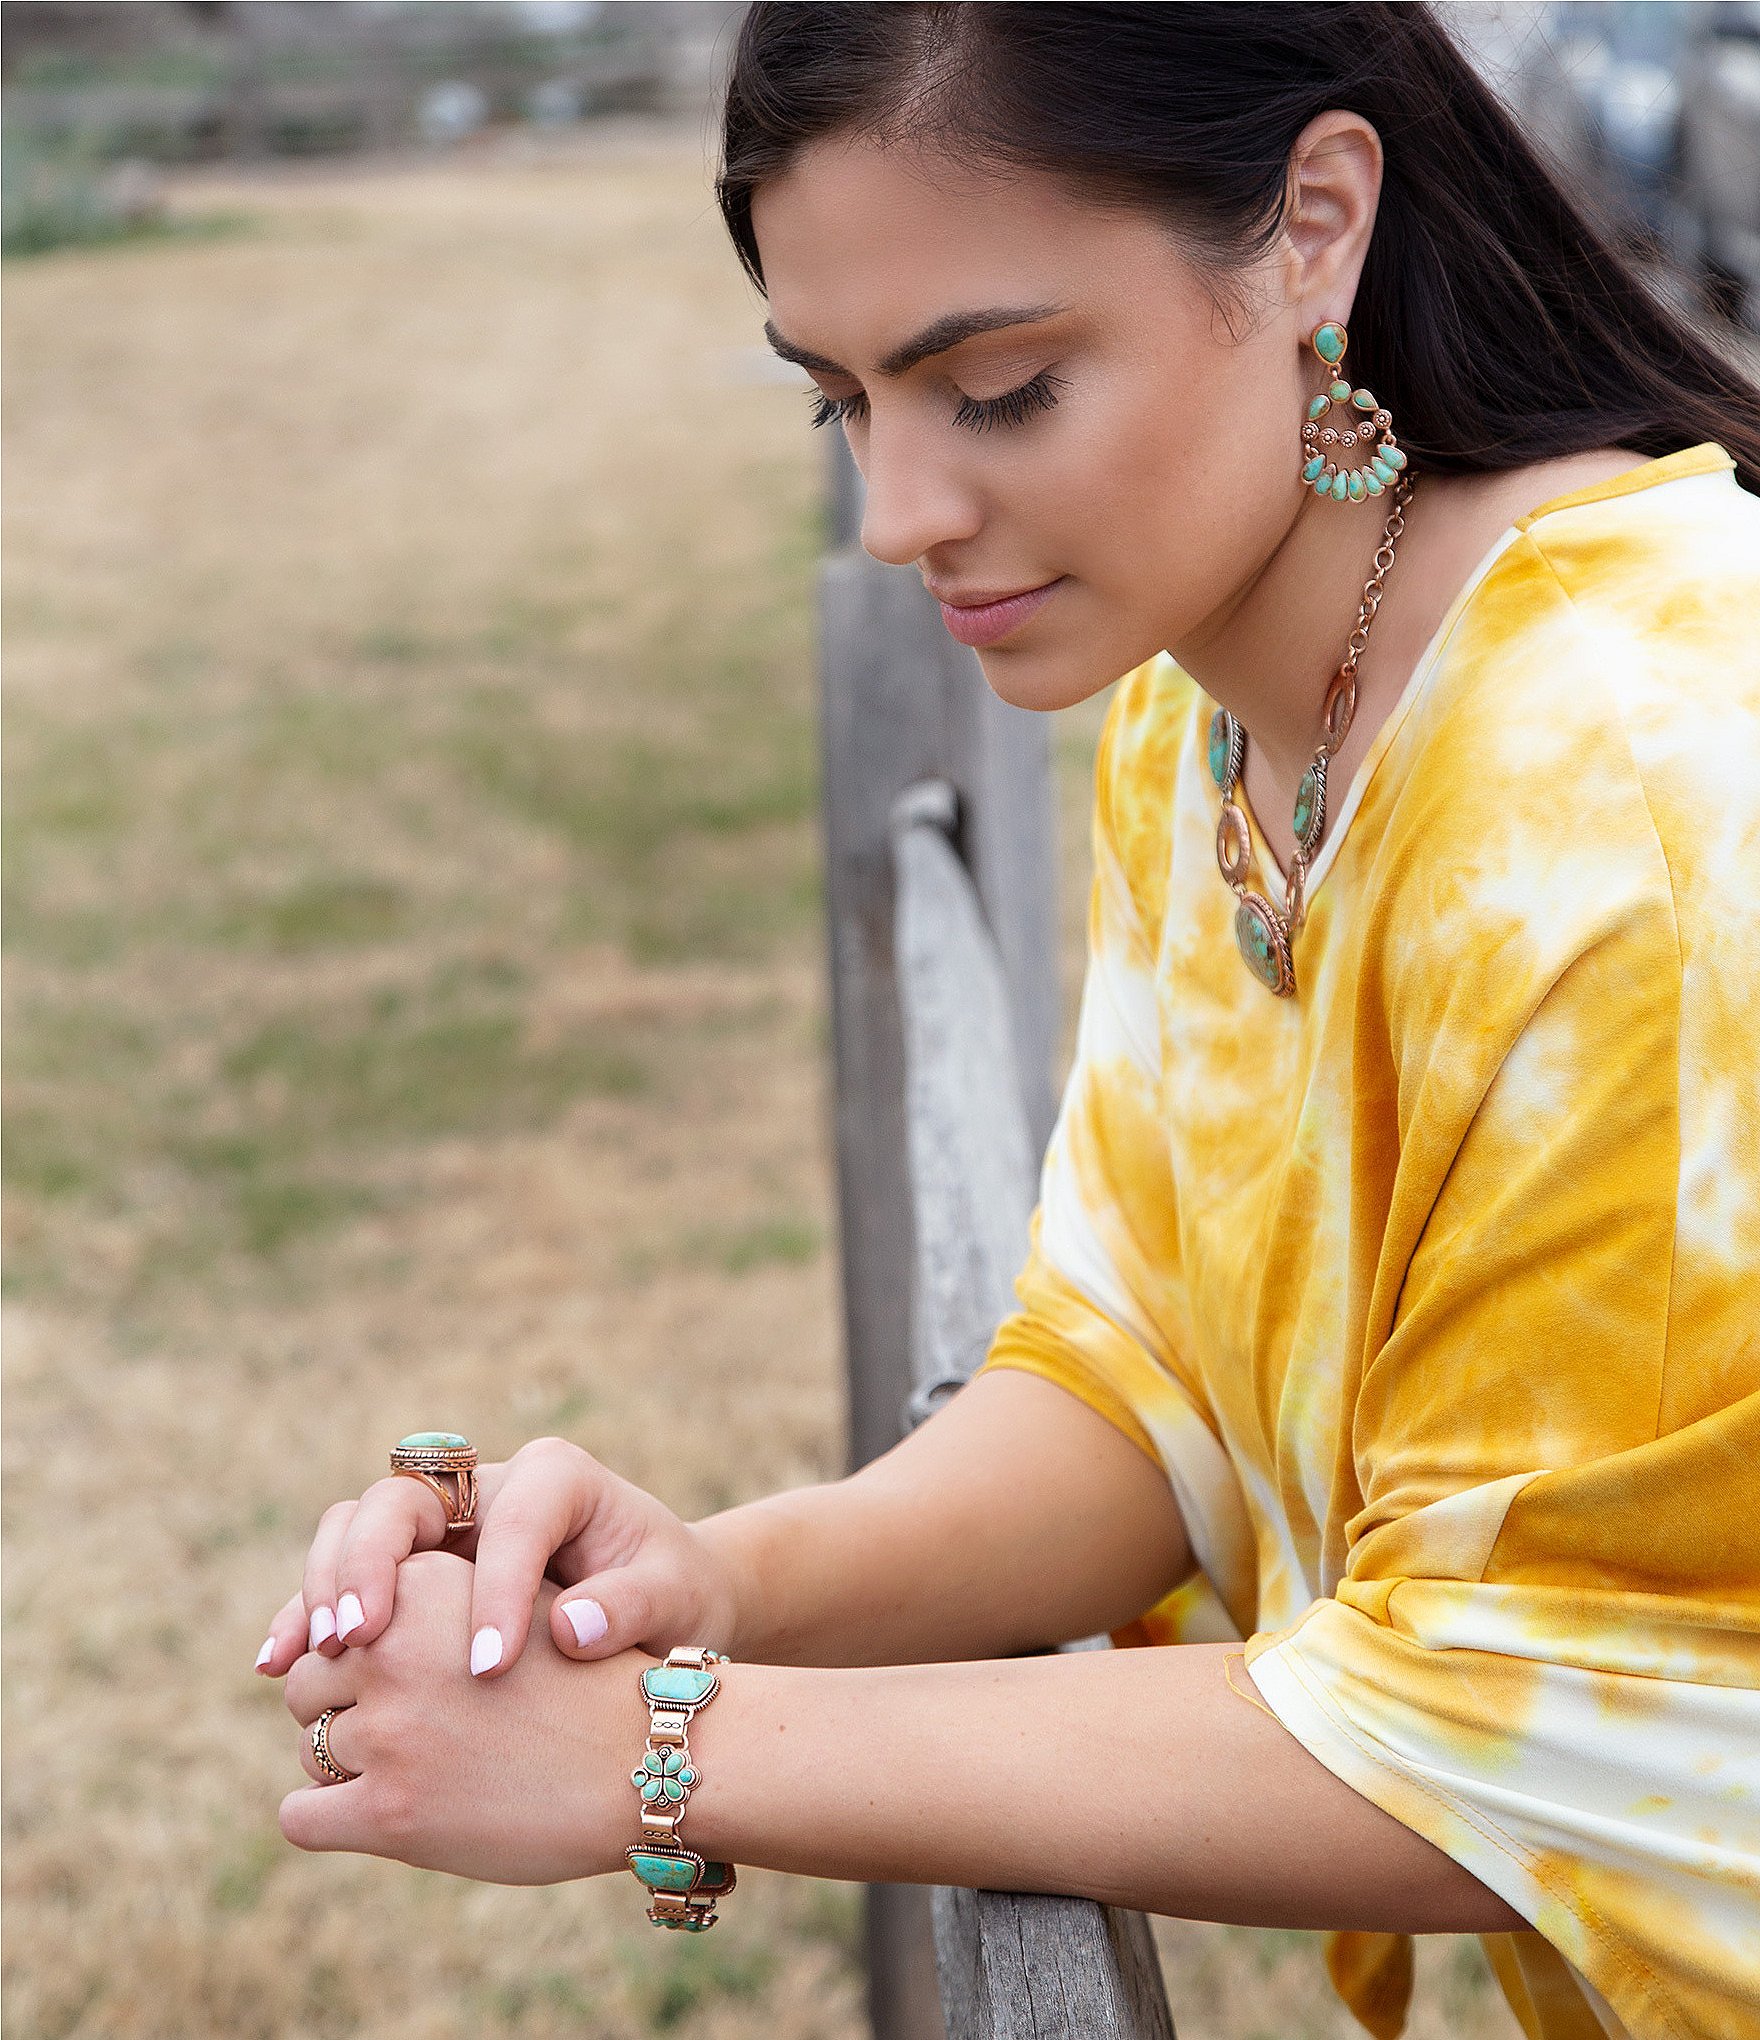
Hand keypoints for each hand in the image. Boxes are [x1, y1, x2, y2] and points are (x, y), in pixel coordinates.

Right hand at [255, 1436, 740, 1684]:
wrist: (659, 1605)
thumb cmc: (673, 1595)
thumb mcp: (674, 1597)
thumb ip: (632, 1607)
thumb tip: (571, 1631)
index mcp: (555, 1479)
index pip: (509, 1521)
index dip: (493, 1590)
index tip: (489, 1669)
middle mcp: (485, 1487)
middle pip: (404, 1499)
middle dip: (375, 1562)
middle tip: (361, 1639)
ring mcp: (440, 1526)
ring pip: (356, 1527)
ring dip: (325, 1586)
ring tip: (311, 1657)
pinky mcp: (410, 1570)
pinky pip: (345, 1578)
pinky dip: (308, 1613)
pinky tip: (277, 1662)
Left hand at [281, 1547, 654, 1882]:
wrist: (647, 1759)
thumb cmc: (582, 1684)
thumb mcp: (510, 1603)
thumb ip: (429, 1607)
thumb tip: (337, 1633)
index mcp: (424, 1583)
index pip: (334, 1610)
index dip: (354, 1647)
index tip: (377, 1672)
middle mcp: (393, 1649)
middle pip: (306, 1682)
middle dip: (342, 1706)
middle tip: (403, 1729)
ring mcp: (389, 1732)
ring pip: (307, 1749)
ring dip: (344, 1766)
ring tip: (413, 1772)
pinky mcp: (389, 1811)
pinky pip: (300, 1816)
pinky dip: (325, 1820)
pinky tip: (374, 1817)